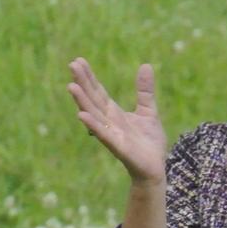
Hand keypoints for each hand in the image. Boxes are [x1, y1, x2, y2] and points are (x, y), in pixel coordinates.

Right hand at [67, 58, 167, 184]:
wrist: (155, 166)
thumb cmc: (148, 141)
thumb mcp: (148, 110)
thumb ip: (144, 90)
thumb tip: (145, 65)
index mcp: (114, 113)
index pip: (98, 91)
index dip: (89, 77)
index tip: (78, 61)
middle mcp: (108, 122)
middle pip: (93, 99)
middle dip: (83, 83)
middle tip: (72, 64)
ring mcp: (111, 134)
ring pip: (94, 115)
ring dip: (82, 101)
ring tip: (71, 86)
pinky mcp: (118, 147)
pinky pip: (103, 135)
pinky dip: (93, 125)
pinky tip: (81, 115)